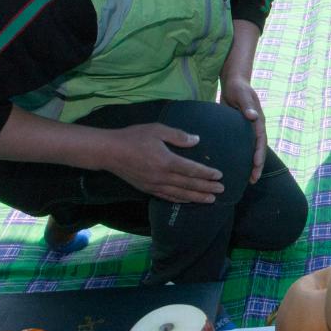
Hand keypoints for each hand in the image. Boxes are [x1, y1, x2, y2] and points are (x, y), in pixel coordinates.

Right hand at [102, 123, 224, 203]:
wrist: (109, 152)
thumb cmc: (134, 137)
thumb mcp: (157, 130)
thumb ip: (178, 136)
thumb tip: (197, 140)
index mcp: (166, 161)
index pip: (191, 170)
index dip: (206, 174)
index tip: (220, 176)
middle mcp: (162, 176)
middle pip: (188, 185)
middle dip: (206, 188)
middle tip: (221, 191)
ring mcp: (154, 185)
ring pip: (179, 194)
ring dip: (196, 197)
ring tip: (211, 200)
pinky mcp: (147, 189)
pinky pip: (167, 197)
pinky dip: (180, 200)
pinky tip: (188, 200)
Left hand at [221, 75, 266, 182]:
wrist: (234, 84)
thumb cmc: (238, 88)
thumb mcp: (242, 95)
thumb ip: (247, 106)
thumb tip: (254, 117)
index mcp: (258, 120)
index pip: (260, 139)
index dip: (259, 152)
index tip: (256, 165)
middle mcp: (256, 127)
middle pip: (259, 148)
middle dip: (258, 164)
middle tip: (254, 179)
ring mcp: (249, 130)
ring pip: (253, 150)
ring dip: (252, 164)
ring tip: (249, 180)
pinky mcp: (241, 132)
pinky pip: (245, 147)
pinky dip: (244, 158)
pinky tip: (238, 168)